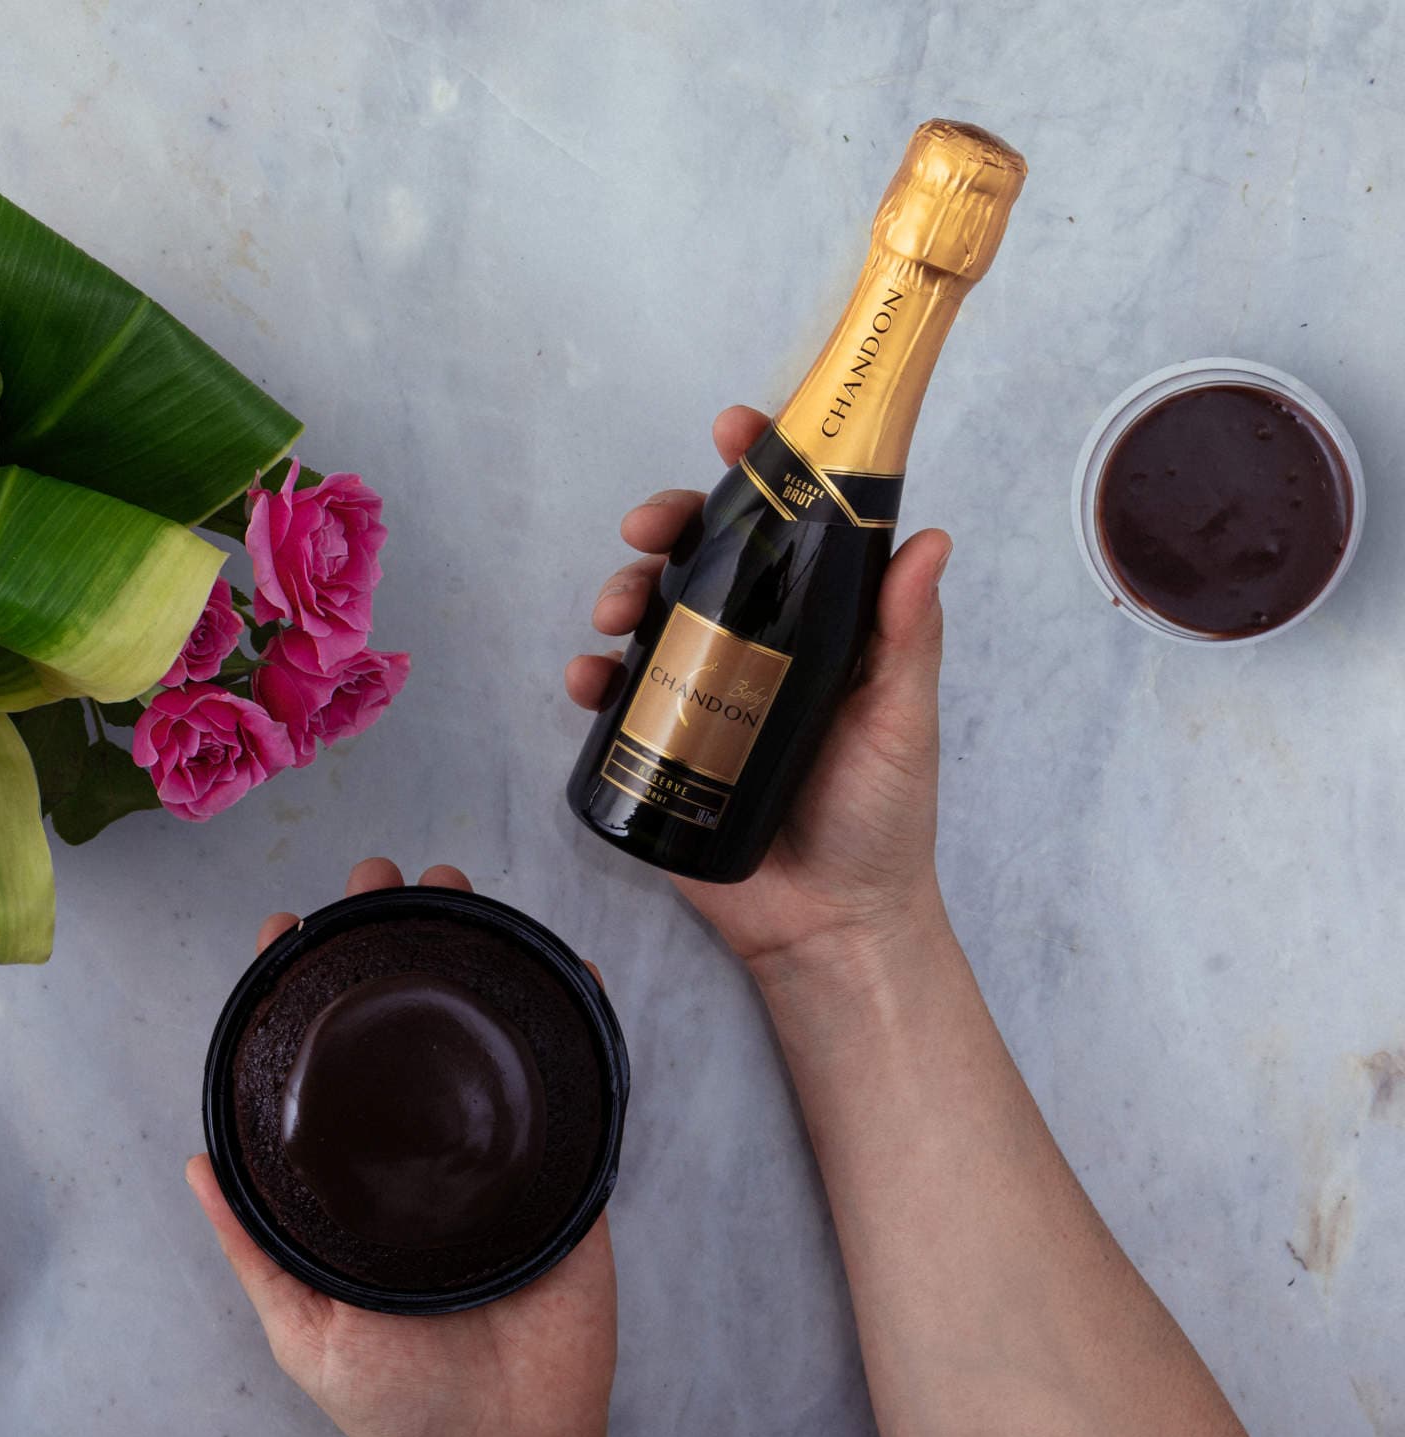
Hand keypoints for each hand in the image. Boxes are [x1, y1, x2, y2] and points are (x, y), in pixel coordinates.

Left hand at [188, 857, 619, 1436]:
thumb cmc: (397, 1406)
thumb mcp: (303, 1328)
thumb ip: (256, 1248)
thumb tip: (194, 1163)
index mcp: (354, 1175)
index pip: (320, 1060)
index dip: (301, 988)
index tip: (286, 925)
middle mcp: (419, 1149)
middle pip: (403, 1022)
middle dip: (391, 939)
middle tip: (382, 878)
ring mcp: (495, 1154)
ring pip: (483, 1034)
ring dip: (473, 954)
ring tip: (460, 891)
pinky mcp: (565, 1174)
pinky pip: (576, 1086)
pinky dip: (578, 1022)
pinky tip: (569, 970)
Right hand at [565, 404, 953, 974]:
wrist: (827, 925)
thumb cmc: (879, 821)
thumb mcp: (902, 721)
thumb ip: (907, 637)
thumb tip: (930, 540)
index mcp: (816, 628)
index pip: (787, 532)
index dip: (757, 473)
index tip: (734, 431)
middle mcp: (755, 647)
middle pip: (701, 560)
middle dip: (665, 526)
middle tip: (649, 528)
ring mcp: (701, 695)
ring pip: (648, 616)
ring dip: (620, 592)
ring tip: (616, 611)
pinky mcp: (660, 747)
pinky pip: (614, 701)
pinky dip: (591, 680)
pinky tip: (587, 680)